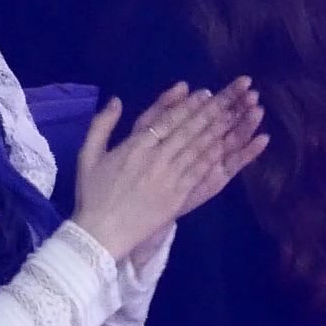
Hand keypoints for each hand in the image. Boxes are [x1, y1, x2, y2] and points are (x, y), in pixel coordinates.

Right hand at [68, 81, 266, 259]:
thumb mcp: (88, 154)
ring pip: (199, 147)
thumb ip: (102, 124)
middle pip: (189, 129)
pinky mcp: (178, 195)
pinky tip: (229, 144)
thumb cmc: (93, 194)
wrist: (101, 232)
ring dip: (219, 129)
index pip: (167, 119)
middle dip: (212, 110)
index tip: (204, 92)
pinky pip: (200, 171)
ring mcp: (169, 177)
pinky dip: (216, 156)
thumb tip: (116, 99)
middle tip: (231, 95)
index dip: (188, 105)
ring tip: (237, 112)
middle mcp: (156, 157)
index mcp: (134, 146)